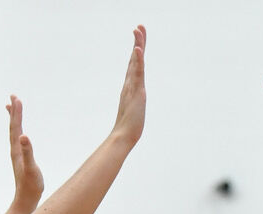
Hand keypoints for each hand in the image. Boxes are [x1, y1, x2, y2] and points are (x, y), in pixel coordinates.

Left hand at [6, 95, 42, 210]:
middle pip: (13, 127)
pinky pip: (19, 141)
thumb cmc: (30, 186)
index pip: (16, 127)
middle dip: (14, 112)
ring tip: (13, 109)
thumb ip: (27, 152)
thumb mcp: (31, 168)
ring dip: (14, 120)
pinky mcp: (21, 160)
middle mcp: (15, 150)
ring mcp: (18, 155)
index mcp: (17, 150)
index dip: (16, 113)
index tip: (16, 98)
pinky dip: (18, 132)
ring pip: (14, 133)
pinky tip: (21, 134)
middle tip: (13, 97)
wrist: (26, 200)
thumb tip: (24, 136)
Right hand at [112, 25, 145, 145]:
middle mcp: (129, 84)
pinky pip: (137, 72)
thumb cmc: (127, 129)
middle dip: (138, 42)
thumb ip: (131, 111)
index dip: (136, 53)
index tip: (137, 41)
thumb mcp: (132, 114)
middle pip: (134, 59)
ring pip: (135, 61)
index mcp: (129, 88)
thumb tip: (128, 117)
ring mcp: (132, 87)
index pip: (134, 67)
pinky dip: (138, 59)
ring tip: (138, 30)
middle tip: (139, 27)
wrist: (123, 137)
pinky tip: (138, 48)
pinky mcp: (137, 91)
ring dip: (138, 44)